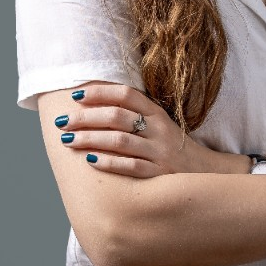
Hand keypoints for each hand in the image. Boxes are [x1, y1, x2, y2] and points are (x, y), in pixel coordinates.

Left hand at [55, 83, 218, 176]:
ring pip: (120, 141)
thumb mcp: (158, 123)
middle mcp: (158, 129)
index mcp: (157, 112)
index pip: (126, 95)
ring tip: (67, 140)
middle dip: (86, 118)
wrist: (203, 173)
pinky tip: (89, 160)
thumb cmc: (170, 146)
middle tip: (63, 121)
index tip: (76, 95)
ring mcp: (159, 152)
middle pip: (118, 117)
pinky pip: (130, 166)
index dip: (100, 92)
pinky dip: (108, 162)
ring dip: (90, 139)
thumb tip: (95, 102)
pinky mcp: (159, 174)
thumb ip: (135, 112)